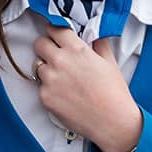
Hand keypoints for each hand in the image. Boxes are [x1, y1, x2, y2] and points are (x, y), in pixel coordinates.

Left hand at [33, 26, 141, 151]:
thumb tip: (94, 34)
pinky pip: (40, 86)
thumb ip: (98, 44)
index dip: (54, 32)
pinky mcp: (45, 96)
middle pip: (39, 44)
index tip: (55, 36)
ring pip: (37, 66)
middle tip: (55, 56)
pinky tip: (64, 95)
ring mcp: (50, 79)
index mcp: (76, 49)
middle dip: (46, 47)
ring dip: (46, 69)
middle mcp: (60, 61)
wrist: (112, 122)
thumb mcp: (110, 62)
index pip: (54, 29)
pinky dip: (48, 88)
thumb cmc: (114, 93)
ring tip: (62, 79)